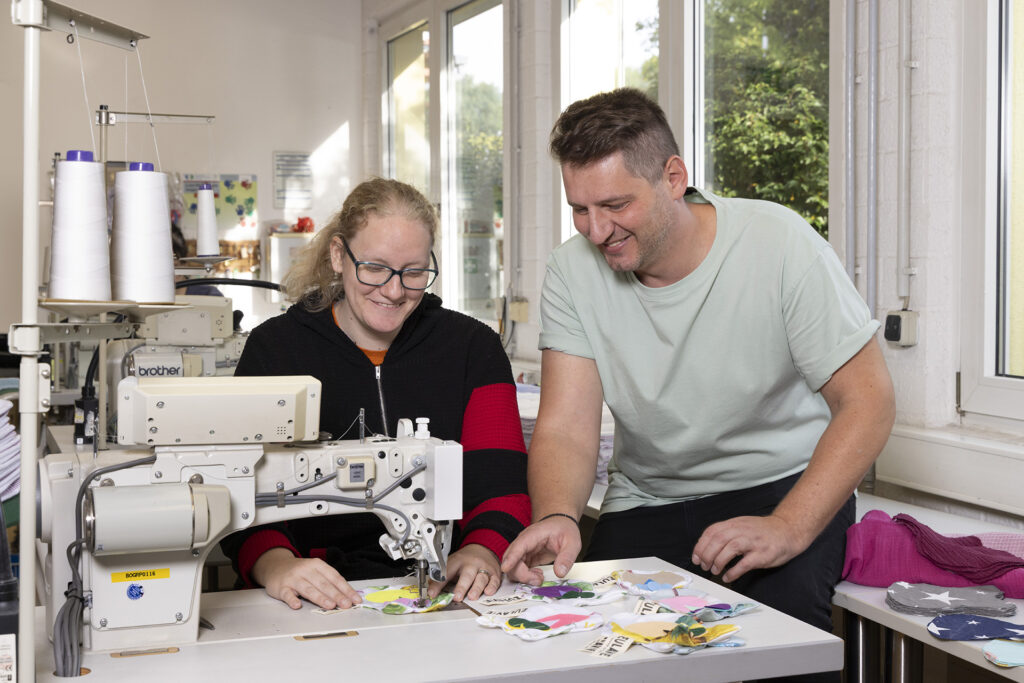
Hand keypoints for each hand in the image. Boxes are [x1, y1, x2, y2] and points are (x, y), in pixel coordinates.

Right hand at [252, 547, 361, 609]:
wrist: (275, 566)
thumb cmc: (300, 572)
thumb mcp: (315, 571)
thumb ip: (328, 582)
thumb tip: (347, 595)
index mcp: (317, 565)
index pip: (334, 577)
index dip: (346, 589)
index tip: (355, 599)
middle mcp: (306, 570)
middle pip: (323, 584)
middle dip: (336, 595)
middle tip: (346, 604)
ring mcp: (293, 578)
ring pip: (308, 589)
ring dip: (320, 598)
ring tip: (330, 606)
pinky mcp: (281, 587)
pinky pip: (287, 594)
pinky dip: (292, 600)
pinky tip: (297, 606)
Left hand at [428, 543, 500, 601]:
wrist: (483, 548)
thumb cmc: (466, 560)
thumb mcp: (452, 564)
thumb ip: (442, 577)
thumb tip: (430, 590)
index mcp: (458, 561)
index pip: (447, 572)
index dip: (439, 583)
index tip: (432, 593)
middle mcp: (471, 564)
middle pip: (467, 574)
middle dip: (462, 586)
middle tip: (457, 597)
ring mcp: (484, 568)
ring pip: (481, 578)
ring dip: (477, 588)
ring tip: (472, 597)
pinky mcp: (494, 573)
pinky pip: (494, 580)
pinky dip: (492, 586)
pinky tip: (488, 591)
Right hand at [500, 516, 581, 584]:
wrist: (561, 525)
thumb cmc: (564, 530)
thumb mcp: (573, 543)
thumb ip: (567, 557)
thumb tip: (559, 573)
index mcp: (533, 535)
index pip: (518, 546)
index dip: (511, 558)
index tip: (505, 568)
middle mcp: (523, 542)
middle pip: (511, 560)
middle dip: (521, 574)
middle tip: (539, 580)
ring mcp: (522, 550)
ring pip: (512, 567)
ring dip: (523, 577)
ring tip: (540, 576)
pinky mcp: (524, 558)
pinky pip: (518, 570)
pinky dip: (525, 577)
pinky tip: (537, 575)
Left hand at [691, 514, 807, 582]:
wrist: (788, 530)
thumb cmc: (762, 531)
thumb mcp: (742, 525)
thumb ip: (726, 532)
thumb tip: (706, 547)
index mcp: (735, 523)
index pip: (712, 531)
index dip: (701, 545)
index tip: (696, 557)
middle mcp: (743, 530)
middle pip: (719, 539)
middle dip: (707, 554)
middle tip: (704, 566)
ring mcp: (753, 542)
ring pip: (730, 549)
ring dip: (718, 562)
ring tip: (715, 571)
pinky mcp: (763, 554)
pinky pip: (745, 563)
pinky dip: (733, 572)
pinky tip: (728, 577)